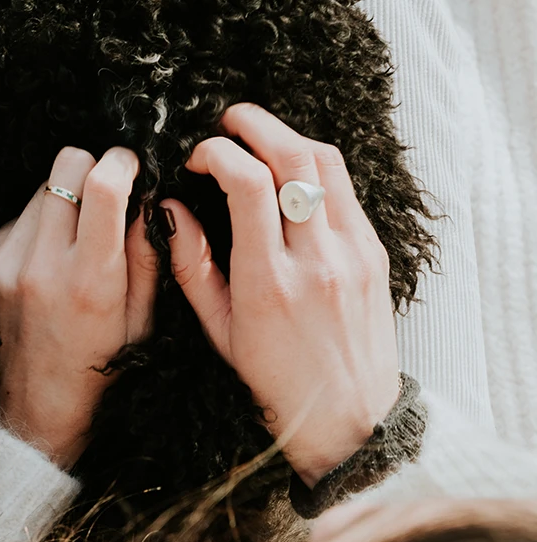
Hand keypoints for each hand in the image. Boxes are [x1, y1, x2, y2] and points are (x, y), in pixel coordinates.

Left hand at [0, 146, 157, 469]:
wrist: (36, 406)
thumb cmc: (102, 364)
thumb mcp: (144, 319)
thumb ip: (148, 254)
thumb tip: (149, 196)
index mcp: (91, 280)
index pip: (101, 187)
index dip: (121, 162)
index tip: (129, 165)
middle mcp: (42, 265)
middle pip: (65, 166)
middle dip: (90, 170)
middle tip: (103, 198)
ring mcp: (5, 262)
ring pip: (41, 187)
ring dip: (63, 200)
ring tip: (74, 241)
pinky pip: (18, 215)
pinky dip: (37, 225)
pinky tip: (47, 259)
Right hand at [160, 102, 399, 486]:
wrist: (349, 421)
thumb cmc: (274, 380)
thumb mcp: (217, 330)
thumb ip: (192, 264)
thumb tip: (168, 209)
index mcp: (269, 282)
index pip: (248, 184)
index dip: (217, 153)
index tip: (197, 157)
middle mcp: (317, 261)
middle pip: (294, 157)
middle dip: (254, 124)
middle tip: (226, 120)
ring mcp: (353, 254)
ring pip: (325, 163)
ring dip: (286, 136)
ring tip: (256, 136)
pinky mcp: (374, 253)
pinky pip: (344, 189)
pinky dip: (312, 167)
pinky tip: (289, 172)